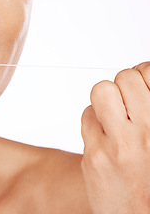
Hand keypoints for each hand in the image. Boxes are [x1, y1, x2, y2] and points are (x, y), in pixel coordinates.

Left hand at [81, 62, 149, 213]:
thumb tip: (143, 78)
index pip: (149, 73)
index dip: (143, 74)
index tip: (143, 83)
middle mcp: (145, 133)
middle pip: (123, 78)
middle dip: (123, 86)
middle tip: (127, 101)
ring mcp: (118, 145)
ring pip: (101, 92)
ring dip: (106, 99)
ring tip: (114, 115)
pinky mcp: (95, 155)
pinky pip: (87, 116)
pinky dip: (93, 120)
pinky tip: (104, 134)